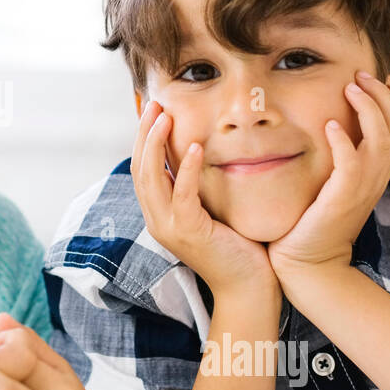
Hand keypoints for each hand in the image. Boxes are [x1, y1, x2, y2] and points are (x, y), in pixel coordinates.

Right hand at [132, 99, 275, 297]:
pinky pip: (182, 195)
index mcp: (158, 213)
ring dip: (157, 144)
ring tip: (166, 116)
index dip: (143, 138)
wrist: (249, 286)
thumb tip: (200, 153)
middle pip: (139, 168)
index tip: (153, 110)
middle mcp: (156, 220)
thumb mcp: (211, 210)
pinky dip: (187, 169)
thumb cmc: (237, 246)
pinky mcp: (188, 232)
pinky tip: (198, 147)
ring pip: (151, 178)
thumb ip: (198, 187)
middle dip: (144, 133)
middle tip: (154, 103)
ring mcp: (168, 228)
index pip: (141, 169)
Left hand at [267, 70, 389, 274]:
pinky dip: (344, 142)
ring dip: (368, 109)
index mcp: (378, 171)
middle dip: (384, 95)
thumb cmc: (315, 219)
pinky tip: (329, 125)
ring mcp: (363, 188)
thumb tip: (335, 122)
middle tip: (362, 74)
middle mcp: (377, 177)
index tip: (389, 70)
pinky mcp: (342, 199)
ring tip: (350, 87)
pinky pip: (352, 165)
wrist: (309, 262)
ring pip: (382, 140)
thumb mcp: (336, 181)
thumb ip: (343, 154)